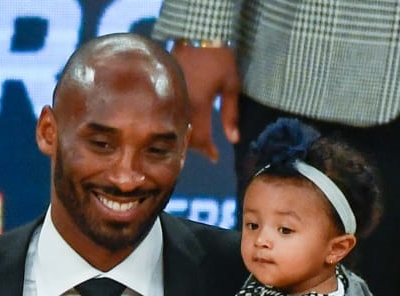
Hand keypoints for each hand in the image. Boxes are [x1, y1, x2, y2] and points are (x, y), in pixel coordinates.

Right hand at [171, 44, 239, 161]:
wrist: (197, 33)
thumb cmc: (218, 57)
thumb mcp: (230, 85)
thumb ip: (230, 114)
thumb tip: (234, 140)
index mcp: (199, 105)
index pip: (201, 138)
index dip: (208, 151)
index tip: (215, 158)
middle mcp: (182, 105)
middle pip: (186, 137)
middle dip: (197, 147)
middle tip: (208, 150)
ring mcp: (171, 98)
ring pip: (175, 128)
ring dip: (186, 137)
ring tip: (197, 140)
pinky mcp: (165, 91)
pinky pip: (169, 114)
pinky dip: (177, 123)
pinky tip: (185, 125)